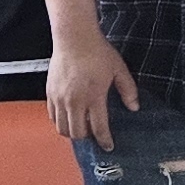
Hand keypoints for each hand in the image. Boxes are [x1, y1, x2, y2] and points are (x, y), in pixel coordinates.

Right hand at [45, 28, 141, 147]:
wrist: (74, 37)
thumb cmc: (97, 52)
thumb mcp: (119, 69)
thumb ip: (128, 90)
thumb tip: (134, 107)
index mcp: (94, 97)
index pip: (99, 128)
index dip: (104, 140)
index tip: (108, 147)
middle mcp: (74, 101)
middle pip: (77, 133)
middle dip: (87, 138)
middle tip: (94, 133)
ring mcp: (59, 98)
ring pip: (62, 128)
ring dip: (72, 132)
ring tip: (81, 126)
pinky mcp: (50, 93)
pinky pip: (52, 116)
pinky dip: (60, 121)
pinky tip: (69, 116)